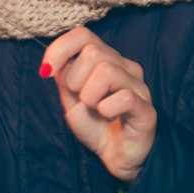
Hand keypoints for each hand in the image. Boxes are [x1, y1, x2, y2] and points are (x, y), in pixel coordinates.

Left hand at [44, 27, 155, 183]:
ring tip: (95, 110)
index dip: (60, 49)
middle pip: (93, 52)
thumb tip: (57, 61)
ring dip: (90, 96)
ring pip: (107, 71)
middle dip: (75, 79)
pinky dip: (106, 109)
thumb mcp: (71, 100)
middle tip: (82, 100)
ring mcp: (138, 86)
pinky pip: (123, 97)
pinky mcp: (146, 108)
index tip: (46, 71)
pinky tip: (108, 117)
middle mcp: (125, 67)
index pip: (83, 35)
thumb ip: (65, 78)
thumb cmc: (96, 125)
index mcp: (106, 60)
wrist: (117, 157)